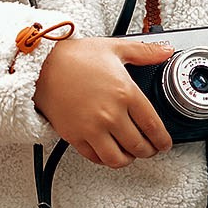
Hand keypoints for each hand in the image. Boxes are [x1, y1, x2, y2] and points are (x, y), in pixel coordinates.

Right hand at [33, 34, 174, 165]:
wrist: (41, 65)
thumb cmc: (75, 56)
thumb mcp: (114, 48)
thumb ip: (144, 52)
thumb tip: (166, 51)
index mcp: (126, 93)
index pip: (154, 127)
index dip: (163, 141)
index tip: (164, 144)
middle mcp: (111, 114)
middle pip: (139, 146)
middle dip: (148, 151)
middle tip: (149, 149)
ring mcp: (92, 128)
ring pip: (118, 159)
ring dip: (127, 159)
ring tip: (129, 154)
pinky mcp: (75, 136)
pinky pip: (95, 158)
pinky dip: (105, 159)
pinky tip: (108, 150)